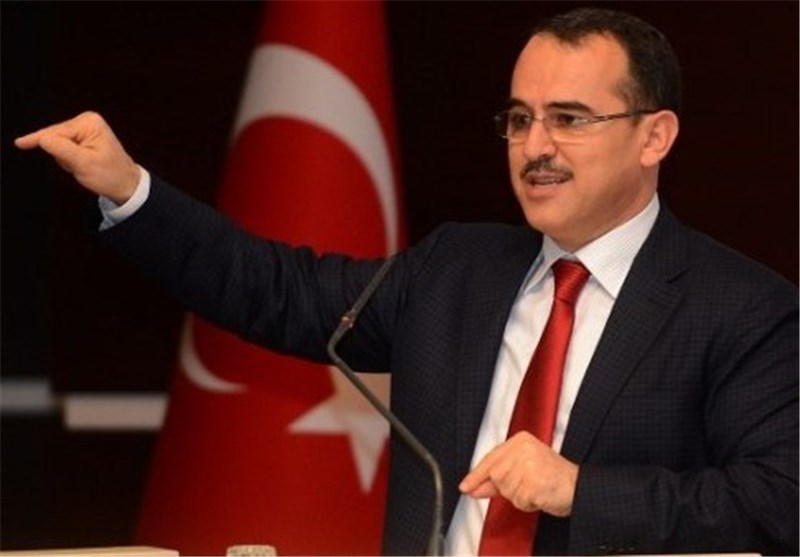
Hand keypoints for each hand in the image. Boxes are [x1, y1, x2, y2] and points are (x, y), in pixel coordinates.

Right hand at [15, 111, 140, 204]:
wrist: (125, 185)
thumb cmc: (110, 176)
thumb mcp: (84, 164)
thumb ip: (62, 150)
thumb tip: (42, 139)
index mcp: (89, 123)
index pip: (55, 132)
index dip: (39, 141)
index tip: (20, 143)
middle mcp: (87, 121)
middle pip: (55, 137)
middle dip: (61, 155)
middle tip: (77, 166)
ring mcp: (86, 129)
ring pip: (58, 144)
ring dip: (66, 159)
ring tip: (83, 166)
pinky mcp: (84, 137)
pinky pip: (64, 148)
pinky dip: (69, 159)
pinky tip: (81, 164)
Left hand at [459, 431, 577, 516]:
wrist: (579, 487)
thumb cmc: (552, 477)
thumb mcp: (522, 470)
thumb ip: (496, 477)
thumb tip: (472, 487)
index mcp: (520, 440)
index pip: (490, 459)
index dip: (476, 475)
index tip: (465, 486)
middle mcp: (523, 448)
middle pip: (496, 475)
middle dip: (507, 488)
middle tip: (527, 486)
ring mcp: (529, 464)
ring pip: (506, 489)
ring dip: (519, 496)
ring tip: (536, 489)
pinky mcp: (534, 482)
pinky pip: (518, 500)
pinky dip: (527, 503)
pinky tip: (540, 495)